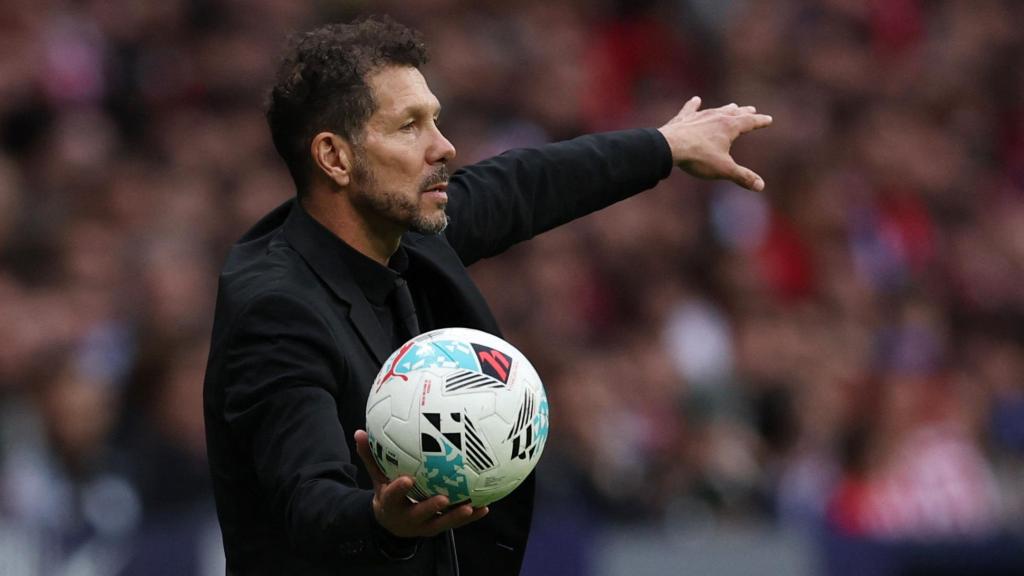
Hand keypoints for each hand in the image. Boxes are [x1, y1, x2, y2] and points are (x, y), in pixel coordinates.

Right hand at [354, 430, 488, 537]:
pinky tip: (485, 507)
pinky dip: (471, 517)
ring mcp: (425, 525)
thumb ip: (371, 457)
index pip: (393, 496)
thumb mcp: (377, 478)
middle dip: (431, 507)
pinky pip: (456, 523)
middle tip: (444, 497)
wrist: (392, 523)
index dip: (399, 489)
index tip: (407, 480)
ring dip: (456, 516)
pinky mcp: (439, 527)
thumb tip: (359, 432)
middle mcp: (408, 518)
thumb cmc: (388, 494)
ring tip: (471, 507)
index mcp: (391, 504)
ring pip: (442, 523)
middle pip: (420, 514)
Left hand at [657, 97, 772, 191]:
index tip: (768, 119)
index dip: (760, 121)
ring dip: (725, 108)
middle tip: (752, 109)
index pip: (749, 122)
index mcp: (729, 127)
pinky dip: (693, 105)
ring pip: (716, 110)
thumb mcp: (724, 169)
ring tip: (732, 106)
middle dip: (744, 112)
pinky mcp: (683, 119)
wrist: (670, 146)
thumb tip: (761, 186)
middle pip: (734, 113)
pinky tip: (695, 100)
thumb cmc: (699, 158)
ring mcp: (699, 116)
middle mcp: (716, 117)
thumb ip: (742, 177)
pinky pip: (690, 109)